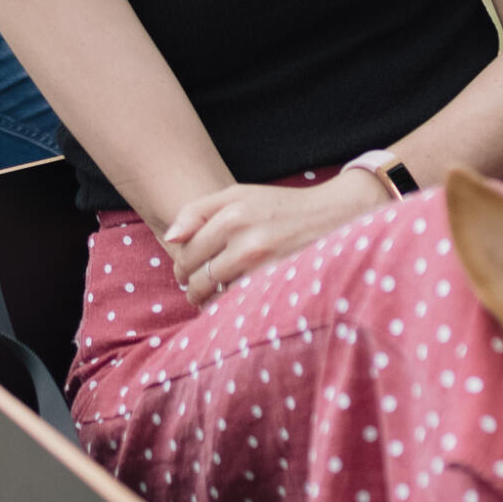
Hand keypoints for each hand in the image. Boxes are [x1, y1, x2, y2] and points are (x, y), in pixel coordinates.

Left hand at [163, 172, 386, 302]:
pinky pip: (240, 304)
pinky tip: (232, 301)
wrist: (333, 217)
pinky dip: (230, 306)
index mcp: (232, 215)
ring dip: (207, 301)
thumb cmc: (279, 206)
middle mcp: (247, 241)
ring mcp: (264, 267)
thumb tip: (169, 237)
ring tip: (209, 297)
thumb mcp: (238, 195)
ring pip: (217, 296)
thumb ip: (198, 210)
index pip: (187, 252)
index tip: (184, 271)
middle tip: (194, 288)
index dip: (180, 266)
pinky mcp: (278, 285)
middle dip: (190, 286)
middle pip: (198, 277)